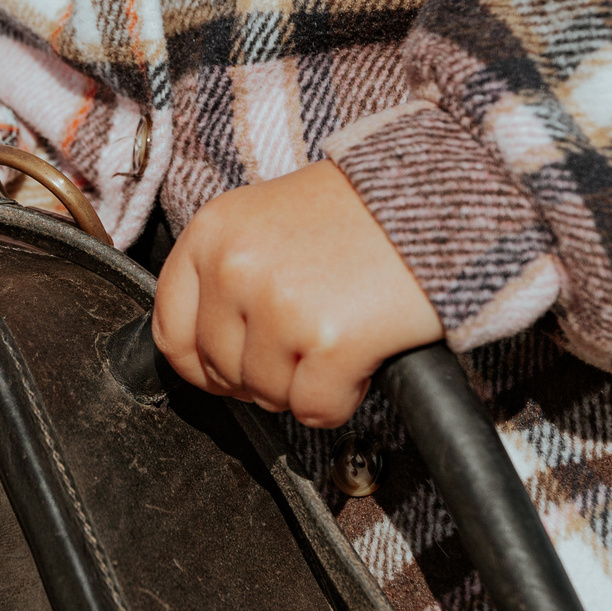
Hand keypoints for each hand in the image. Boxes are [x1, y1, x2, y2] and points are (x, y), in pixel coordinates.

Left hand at [153, 159, 444, 428]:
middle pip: (221, 372)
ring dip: (306, 383)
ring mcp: (279, 305)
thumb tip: (203, 348)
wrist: (440, 200)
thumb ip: (228, 273)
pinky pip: (315, 410)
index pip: (171, 331)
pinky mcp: (329, 340)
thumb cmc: (362, 212)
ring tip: (341, 332)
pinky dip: (342, 397)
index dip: (204, 363)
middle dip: (266, 373)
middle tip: (309, 340)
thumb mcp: (269, 220)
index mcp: (212, 233)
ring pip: (266, 396)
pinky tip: (362, 355)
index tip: (233, 367)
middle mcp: (235, 267)